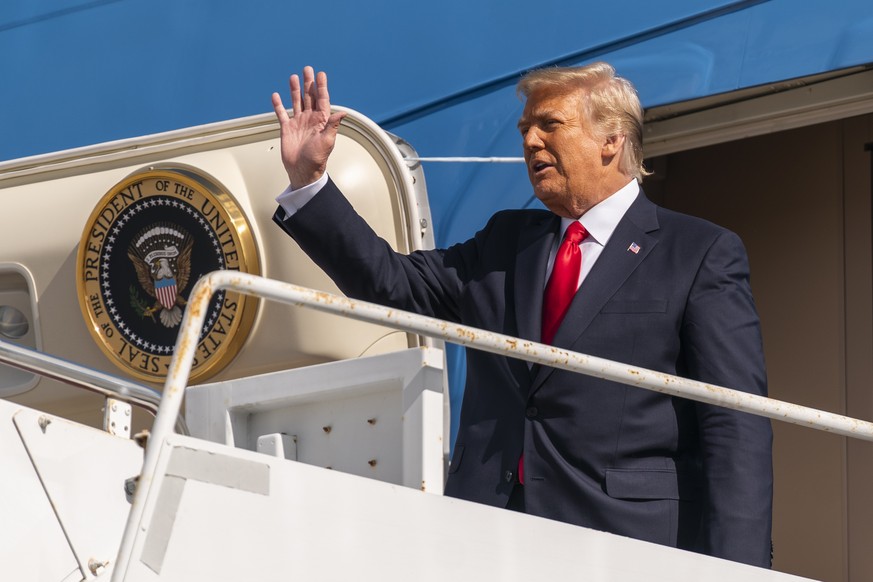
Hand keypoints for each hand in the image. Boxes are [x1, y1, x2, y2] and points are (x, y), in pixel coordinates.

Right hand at [272, 66, 346, 188]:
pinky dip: (278, 105)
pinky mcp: (287, 129)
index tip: (321, 74)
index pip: (322, 100)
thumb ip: (333, 126)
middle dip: (309, 83)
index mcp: (321, 121)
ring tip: (293, 77)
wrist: (302, 171)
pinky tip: (276, 95)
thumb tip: (343, 113)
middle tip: (308, 69)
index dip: (322, 87)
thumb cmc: (316, 159)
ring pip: (296, 102)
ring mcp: (298, 123)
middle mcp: (310, 119)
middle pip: (309, 97)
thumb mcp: (327, 141)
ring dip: (295, 90)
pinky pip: (282, 114)